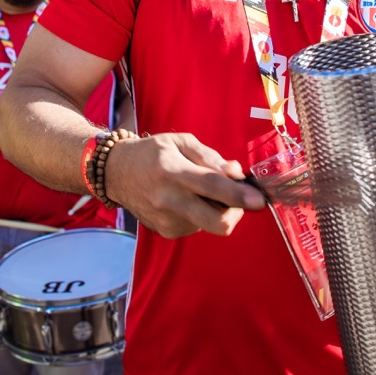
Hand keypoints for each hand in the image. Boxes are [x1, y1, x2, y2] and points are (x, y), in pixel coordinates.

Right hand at [103, 132, 265, 238]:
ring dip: (215, 208)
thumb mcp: (180, 142)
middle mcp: (169, 200)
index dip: (238, 195)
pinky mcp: (167, 232)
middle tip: (241, 199)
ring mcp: (167, 220)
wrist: (116, 174)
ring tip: (198, 190)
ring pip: (209, 222)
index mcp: (172, 171)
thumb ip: (210, 157)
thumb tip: (236, 173)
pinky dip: (201, 213)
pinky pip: (198, 225)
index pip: (211, 186)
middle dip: (237, 214)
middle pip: (215, 222)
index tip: (259, 200)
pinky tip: (186, 200)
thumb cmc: (152, 153)